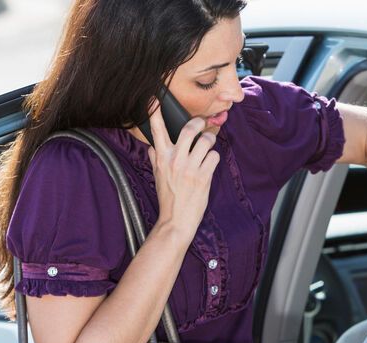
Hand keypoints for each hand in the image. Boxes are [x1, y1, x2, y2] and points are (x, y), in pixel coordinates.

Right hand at [146, 104, 220, 233]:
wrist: (176, 220)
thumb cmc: (168, 197)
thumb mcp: (157, 176)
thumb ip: (155, 158)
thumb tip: (152, 146)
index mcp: (161, 157)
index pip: (157, 130)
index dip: (155, 113)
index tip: (154, 98)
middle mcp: (175, 159)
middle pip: (190, 129)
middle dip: (199, 122)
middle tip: (202, 123)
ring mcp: (190, 167)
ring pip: (206, 140)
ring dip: (211, 140)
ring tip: (209, 145)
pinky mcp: (203, 176)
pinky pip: (214, 156)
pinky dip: (214, 158)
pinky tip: (210, 164)